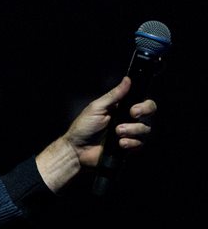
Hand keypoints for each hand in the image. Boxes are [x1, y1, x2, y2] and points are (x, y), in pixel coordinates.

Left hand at [36, 76, 157, 191]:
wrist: (77, 149)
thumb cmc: (83, 127)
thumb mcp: (97, 107)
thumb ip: (114, 95)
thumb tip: (127, 79)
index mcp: (123, 109)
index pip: (145, 103)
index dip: (145, 105)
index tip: (133, 109)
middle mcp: (130, 121)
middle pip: (151, 114)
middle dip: (143, 113)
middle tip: (131, 115)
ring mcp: (130, 135)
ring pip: (146, 130)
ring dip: (132, 130)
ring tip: (117, 132)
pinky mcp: (129, 148)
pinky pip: (140, 144)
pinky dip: (131, 143)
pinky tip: (119, 144)